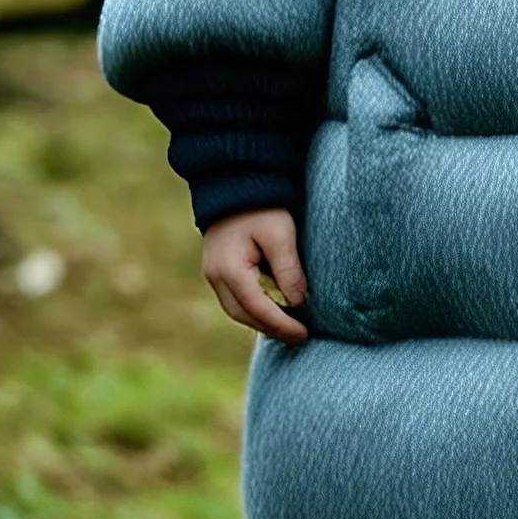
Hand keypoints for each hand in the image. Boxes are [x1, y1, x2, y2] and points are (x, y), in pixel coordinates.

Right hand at [202, 209, 309, 344]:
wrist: (235, 182)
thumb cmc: (262, 206)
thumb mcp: (280, 234)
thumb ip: (288, 269)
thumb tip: (298, 303)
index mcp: (230, 269)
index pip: (258, 309)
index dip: (282, 325)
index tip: (304, 334)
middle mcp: (215, 277)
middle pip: (244, 315)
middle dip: (272, 328)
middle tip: (299, 336)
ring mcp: (213, 274)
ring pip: (237, 310)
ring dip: (262, 321)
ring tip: (289, 327)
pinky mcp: (218, 270)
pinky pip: (235, 299)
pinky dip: (254, 308)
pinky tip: (274, 309)